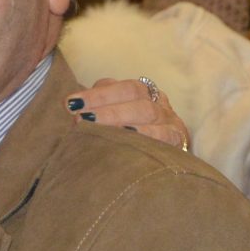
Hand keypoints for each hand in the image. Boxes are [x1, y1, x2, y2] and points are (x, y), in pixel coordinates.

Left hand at [69, 76, 191, 153]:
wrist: (166, 165)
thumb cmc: (130, 140)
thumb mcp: (114, 120)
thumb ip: (97, 110)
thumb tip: (71, 109)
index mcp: (141, 92)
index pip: (119, 85)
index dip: (96, 93)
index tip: (71, 103)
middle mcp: (157, 100)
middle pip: (133, 93)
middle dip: (103, 104)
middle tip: (80, 117)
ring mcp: (170, 119)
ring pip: (147, 110)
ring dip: (118, 116)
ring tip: (94, 125)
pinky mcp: (178, 139)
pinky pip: (164, 133)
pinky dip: (145, 133)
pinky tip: (127, 135)